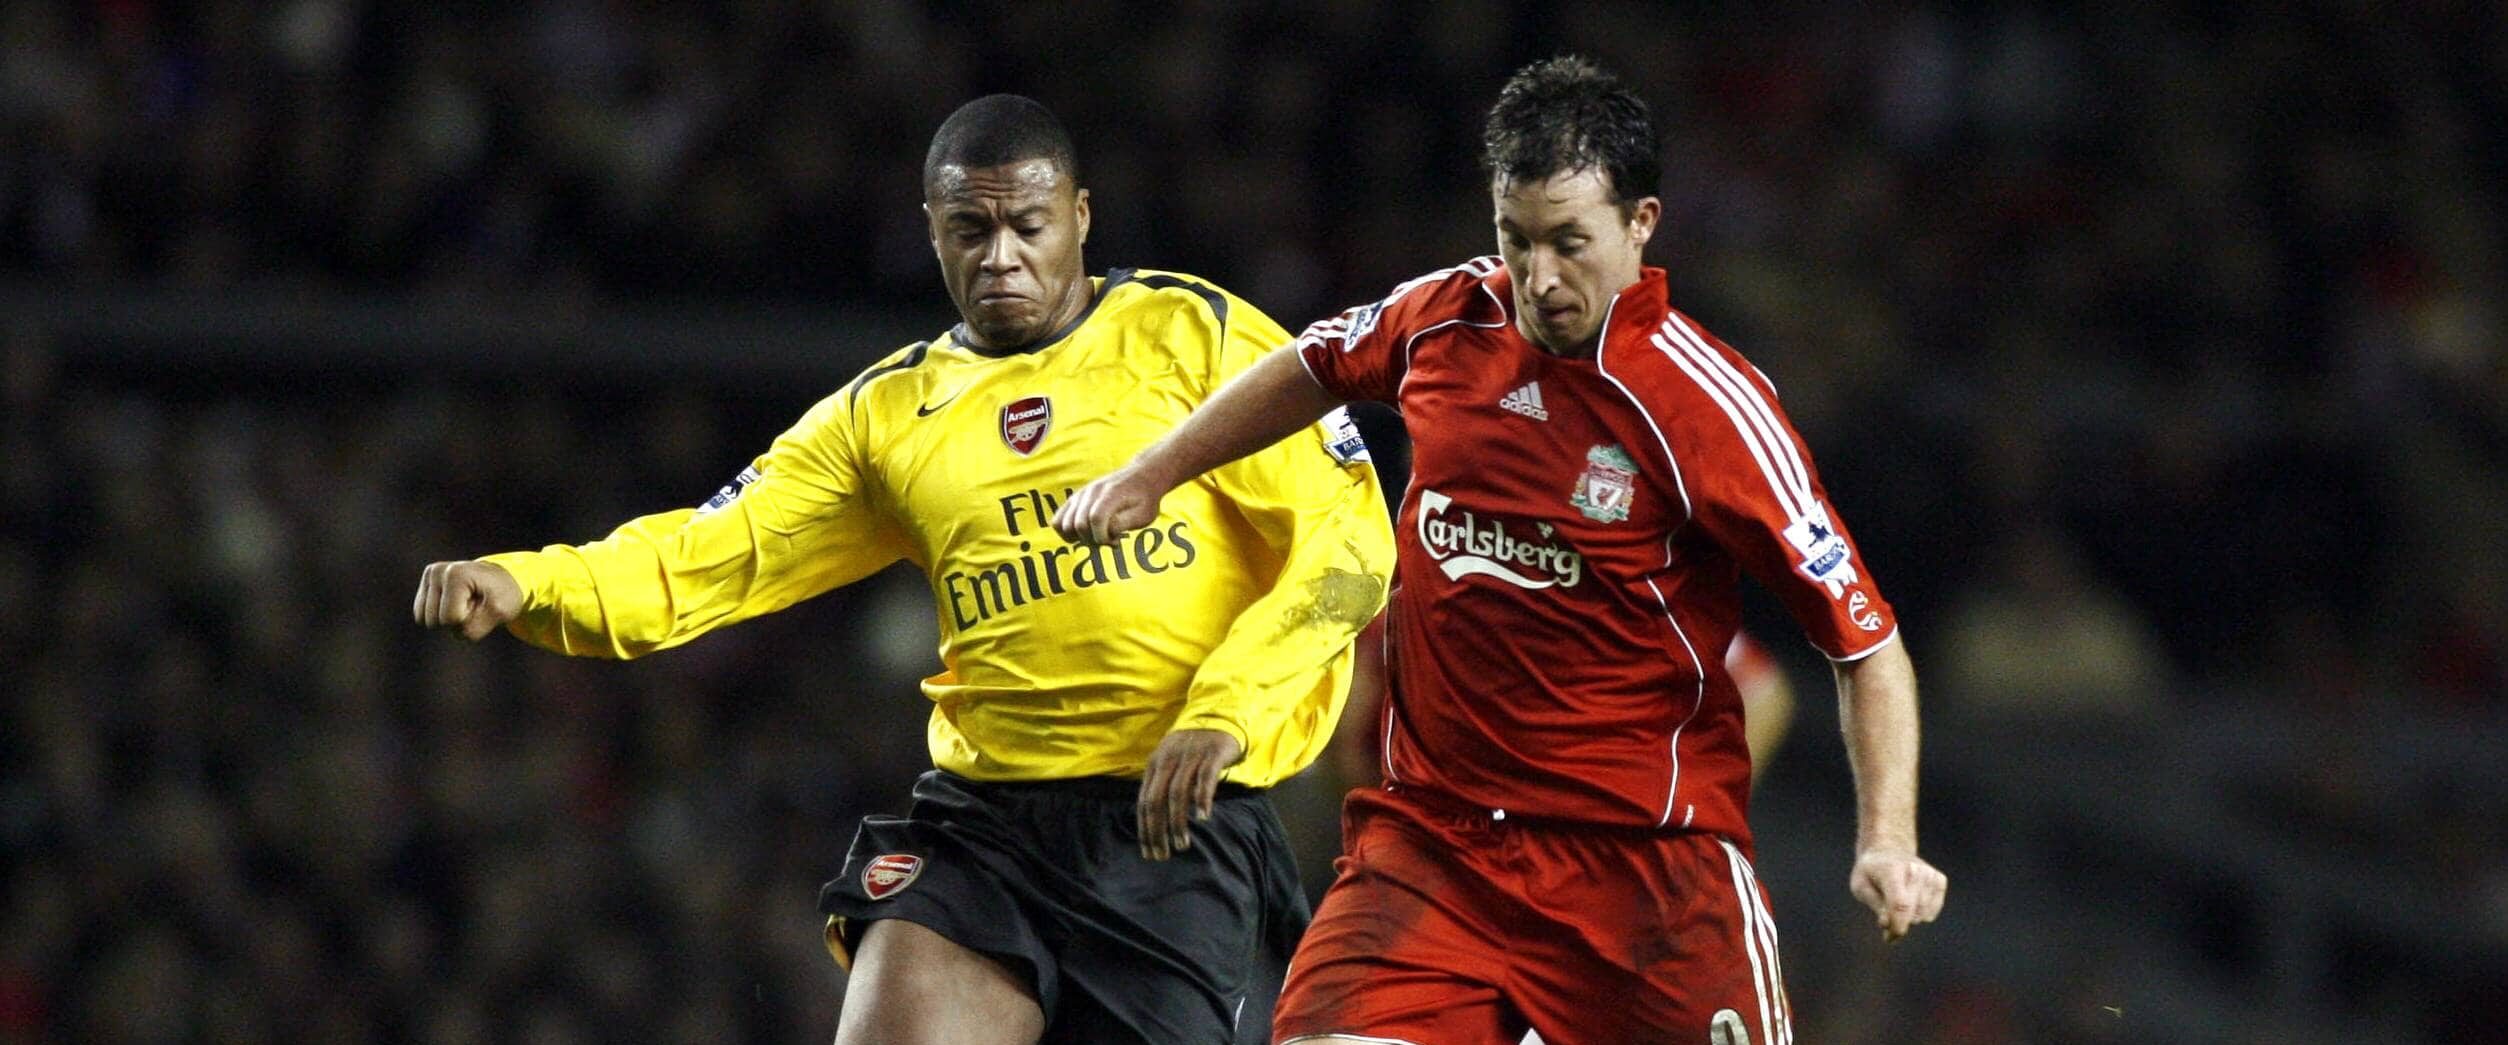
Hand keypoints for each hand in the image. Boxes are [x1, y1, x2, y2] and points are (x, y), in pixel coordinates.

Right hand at [413, 560, 523, 640]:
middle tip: (475, 604)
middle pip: (436, 621)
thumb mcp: (501, 613)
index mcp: (456, 574)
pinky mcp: (425, 583)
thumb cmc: (504, 595)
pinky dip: (440, 615)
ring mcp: (429, 576)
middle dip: (458, 620)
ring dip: (449, 619)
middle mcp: (437, 571)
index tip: (482, 604)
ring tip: (466, 603)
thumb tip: (456, 633)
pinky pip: (422, 615)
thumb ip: (477, 628)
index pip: (450, 618)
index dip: (468, 620)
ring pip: (426, 620)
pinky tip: (455, 602)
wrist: (501, 580)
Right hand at [1053, 461, 1172, 545]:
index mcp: (1111, 494)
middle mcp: (1091, 492)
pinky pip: (1057, 521)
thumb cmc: (1145, 499)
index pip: (1096, 519)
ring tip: (1098, 536)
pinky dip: (1067, 533)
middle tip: (1111, 540)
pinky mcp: (1074, 500)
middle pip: (1078, 524)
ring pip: (1063, 524)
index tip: (1115, 542)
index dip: (1102, 537)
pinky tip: (1086, 534)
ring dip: (1079, 539)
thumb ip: (1122, 524)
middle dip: (1093, 541)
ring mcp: (1080, 495)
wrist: (1142, 476)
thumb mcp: (1144, 515)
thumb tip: (1104, 532)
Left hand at [1135, 728, 1243, 860]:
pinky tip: (1203, 817)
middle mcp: (1169, 760)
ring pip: (1177, 793)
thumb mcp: (1171, 763)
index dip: (1145, 830)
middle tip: (1163, 855)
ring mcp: (1190, 756)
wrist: (1219, 716)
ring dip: (1177, 822)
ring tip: (1182, 844)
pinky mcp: (1212, 754)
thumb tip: (1154, 822)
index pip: (1143, 802)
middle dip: (1157, 831)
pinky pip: (1205, 779)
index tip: (1149, 853)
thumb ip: (1162, 786)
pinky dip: (1202, 799)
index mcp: (1155, 765)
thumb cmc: (1193, 748)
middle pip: (1156, 800)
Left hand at [1849, 848, 1946, 941]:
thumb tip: (1888, 924)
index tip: (1889, 938)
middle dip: (1897, 923)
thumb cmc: (1870, 872)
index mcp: (1892, 870)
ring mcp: (1930, 874)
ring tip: (1896, 903)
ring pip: (1923, 915)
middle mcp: (1915, 870)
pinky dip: (1920, 914)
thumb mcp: (1861, 886)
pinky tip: (1910, 900)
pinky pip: (1931, 912)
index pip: (1900, 904)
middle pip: (1912, 913)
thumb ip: (1875, 905)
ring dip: (1908, 918)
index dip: (1897, 926)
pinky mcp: (1940, 881)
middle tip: (1884, 918)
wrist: (1887, 850)